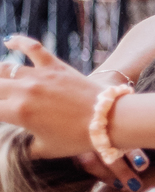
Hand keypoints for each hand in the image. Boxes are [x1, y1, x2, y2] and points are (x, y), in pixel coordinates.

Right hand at [0, 39, 146, 191]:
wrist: (106, 120)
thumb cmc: (77, 139)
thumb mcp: (47, 149)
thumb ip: (26, 148)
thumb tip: (15, 149)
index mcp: (19, 113)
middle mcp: (24, 91)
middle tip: (1, 99)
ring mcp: (39, 75)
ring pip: (6, 68)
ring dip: (0, 75)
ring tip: (1, 79)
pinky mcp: (54, 65)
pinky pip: (32, 47)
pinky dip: (18, 42)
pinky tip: (9, 42)